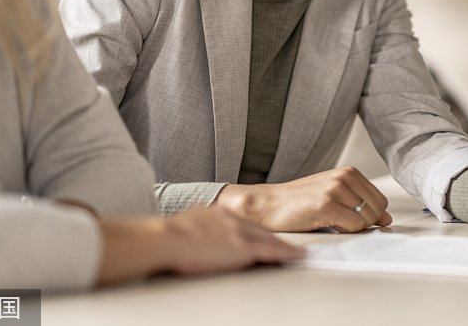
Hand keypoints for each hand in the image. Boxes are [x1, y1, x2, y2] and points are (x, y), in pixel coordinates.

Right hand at [163, 206, 304, 274]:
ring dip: (285, 246)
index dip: (258, 230)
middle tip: (292, 242)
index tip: (266, 234)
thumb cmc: (169, 235)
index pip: (245, 223)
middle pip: (261, 230)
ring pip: (269, 239)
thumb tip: (198, 229)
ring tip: (299, 252)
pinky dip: (285, 253)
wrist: (168, 238)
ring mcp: (239, 232)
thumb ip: (199, 223)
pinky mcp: (241, 247)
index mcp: (218, 212)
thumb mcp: (188, 220)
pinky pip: (269, 251)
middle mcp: (232, 219)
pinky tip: (295, 255)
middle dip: (277, 237)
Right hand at [215, 166, 392, 231]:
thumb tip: (387, 219)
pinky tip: (325, 225)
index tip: (352, 219)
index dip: (370, 216)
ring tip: (330, 222)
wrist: (268, 205)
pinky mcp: (326, 205)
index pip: (381, 200)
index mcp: (349, 172)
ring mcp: (335, 189)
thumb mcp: (334, 195)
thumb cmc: (299, 203)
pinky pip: (353, 226)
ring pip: (366, 220)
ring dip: (351, 228)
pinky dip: (344, 232)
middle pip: (377, 210)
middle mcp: (344, 177)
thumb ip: (360, 203)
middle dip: (364, 223)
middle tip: (339, 222)